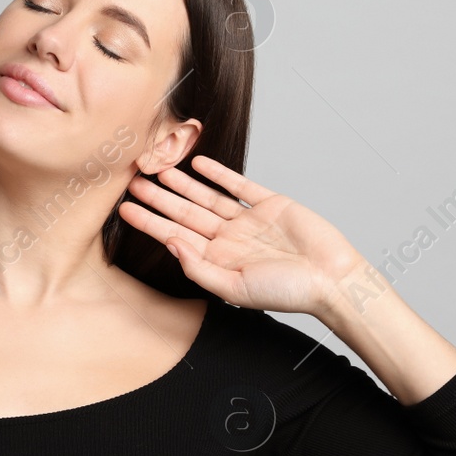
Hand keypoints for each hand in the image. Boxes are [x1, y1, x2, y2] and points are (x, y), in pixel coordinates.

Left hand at [117, 154, 364, 315]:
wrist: (332, 279)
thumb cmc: (288, 293)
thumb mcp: (235, 288)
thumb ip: (199, 268)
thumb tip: (170, 245)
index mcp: (218, 260)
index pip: (174, 236)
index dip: (148, 222)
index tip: (123, 208)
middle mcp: (229, 239)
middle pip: (184, 213)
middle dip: (157, 197)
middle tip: (131, 180)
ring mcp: (249, 221)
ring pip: (206, 197)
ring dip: (182, 182)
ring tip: (157, 167)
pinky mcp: (271, 204)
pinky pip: (239, 186)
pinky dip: (219, 174)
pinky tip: (198, 162)